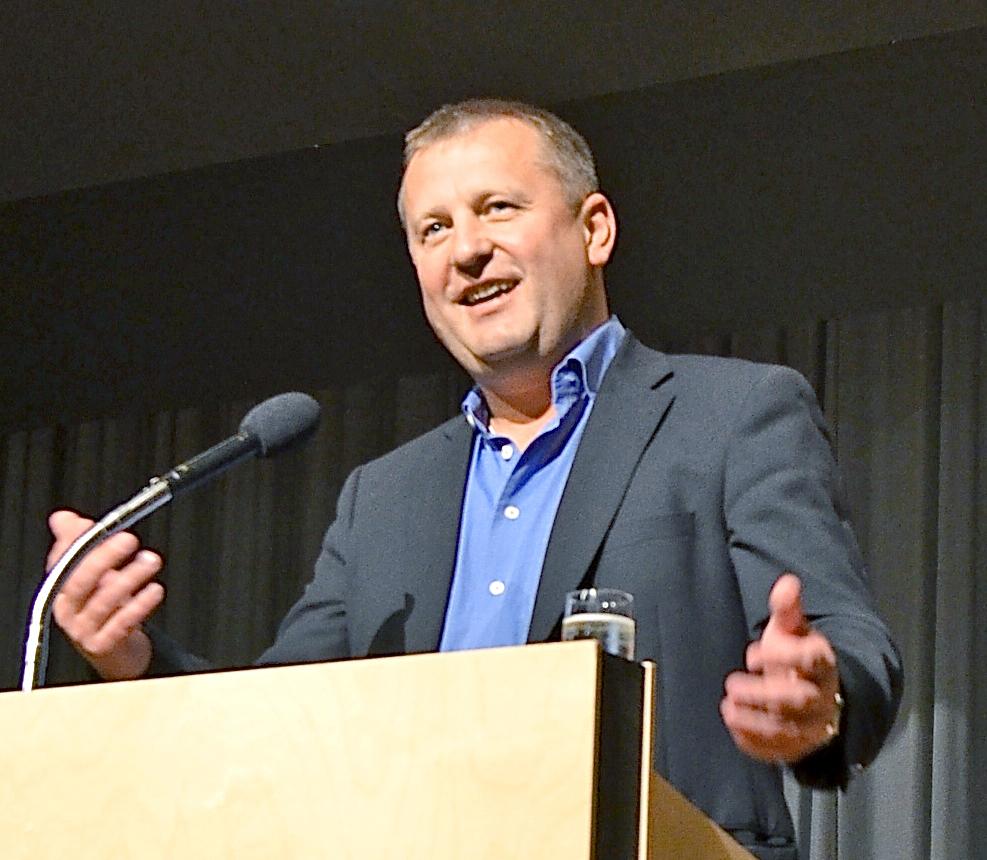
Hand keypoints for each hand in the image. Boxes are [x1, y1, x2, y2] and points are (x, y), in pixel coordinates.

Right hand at [48, 509, 163, 679]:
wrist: (116, 652)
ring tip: (150, 561)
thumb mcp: (91, 575)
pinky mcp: (102, 646)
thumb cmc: (103, 608)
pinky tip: (155, 590)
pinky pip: (120, 624)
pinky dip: (139, 605)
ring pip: (103, 602)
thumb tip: (63, 517)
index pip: (63, 562)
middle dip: (104, 557)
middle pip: (79, 581)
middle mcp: (67, 610)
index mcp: (60, 589)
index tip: (101, 527)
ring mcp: (83, 630)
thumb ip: (79, 543)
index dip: (78, 544)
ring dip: (129, 578)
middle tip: (129, 539)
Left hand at [720, 573, 841, 763]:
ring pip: (790, 730)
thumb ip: (787, 609)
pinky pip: (781, 751)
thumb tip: (787, 581)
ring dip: (755, 721)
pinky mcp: (799, 747)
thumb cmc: (796, 656)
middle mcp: (823, 698)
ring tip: (727, 707)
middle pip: (798, 700)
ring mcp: (813, 727)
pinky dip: (756, 743)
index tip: (751, 654)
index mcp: (822, 665)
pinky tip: (734, 726)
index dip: (782, 657)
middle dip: (763, 694)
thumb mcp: (791, 629)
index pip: (812, 661)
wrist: (817, 693)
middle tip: (732, 684)